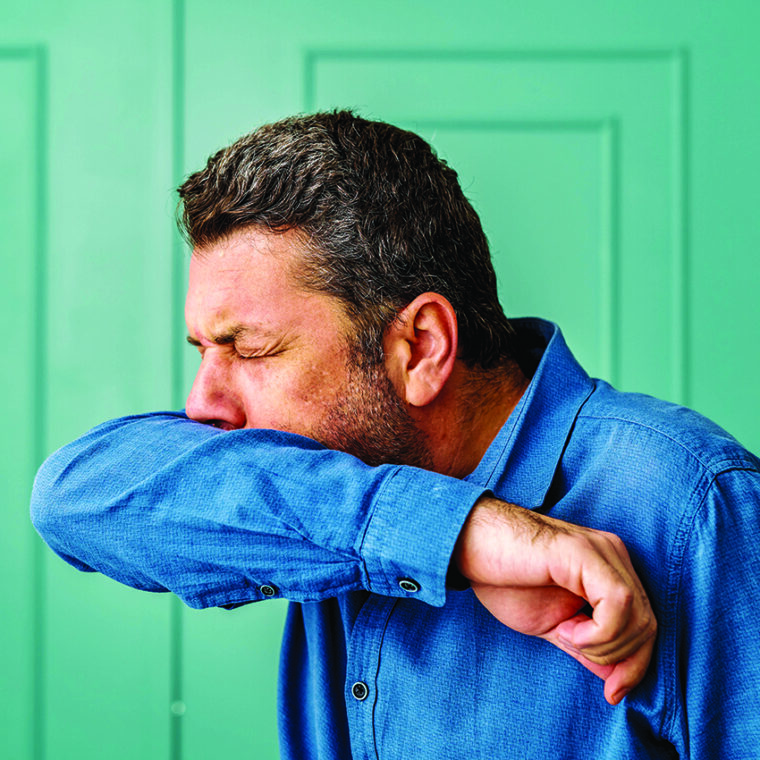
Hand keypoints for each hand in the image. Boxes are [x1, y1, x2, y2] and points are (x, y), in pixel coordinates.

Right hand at [453, 496, 656, 705]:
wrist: (469, 546)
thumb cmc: (503, 578)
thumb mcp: (551, 623)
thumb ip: (586, 645)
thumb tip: (615, 677)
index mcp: (608, 569)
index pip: (645, 624)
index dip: (635, 666)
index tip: (612, 694)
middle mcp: (613, 555)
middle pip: (648, 625)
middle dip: (621, 660)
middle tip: (576, 651)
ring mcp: (601, 551)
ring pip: (639, 618)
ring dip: (604, 645)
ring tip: (565, 634)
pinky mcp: (584, 553)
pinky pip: (617, 604)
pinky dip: (598, 632)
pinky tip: (567, 628)